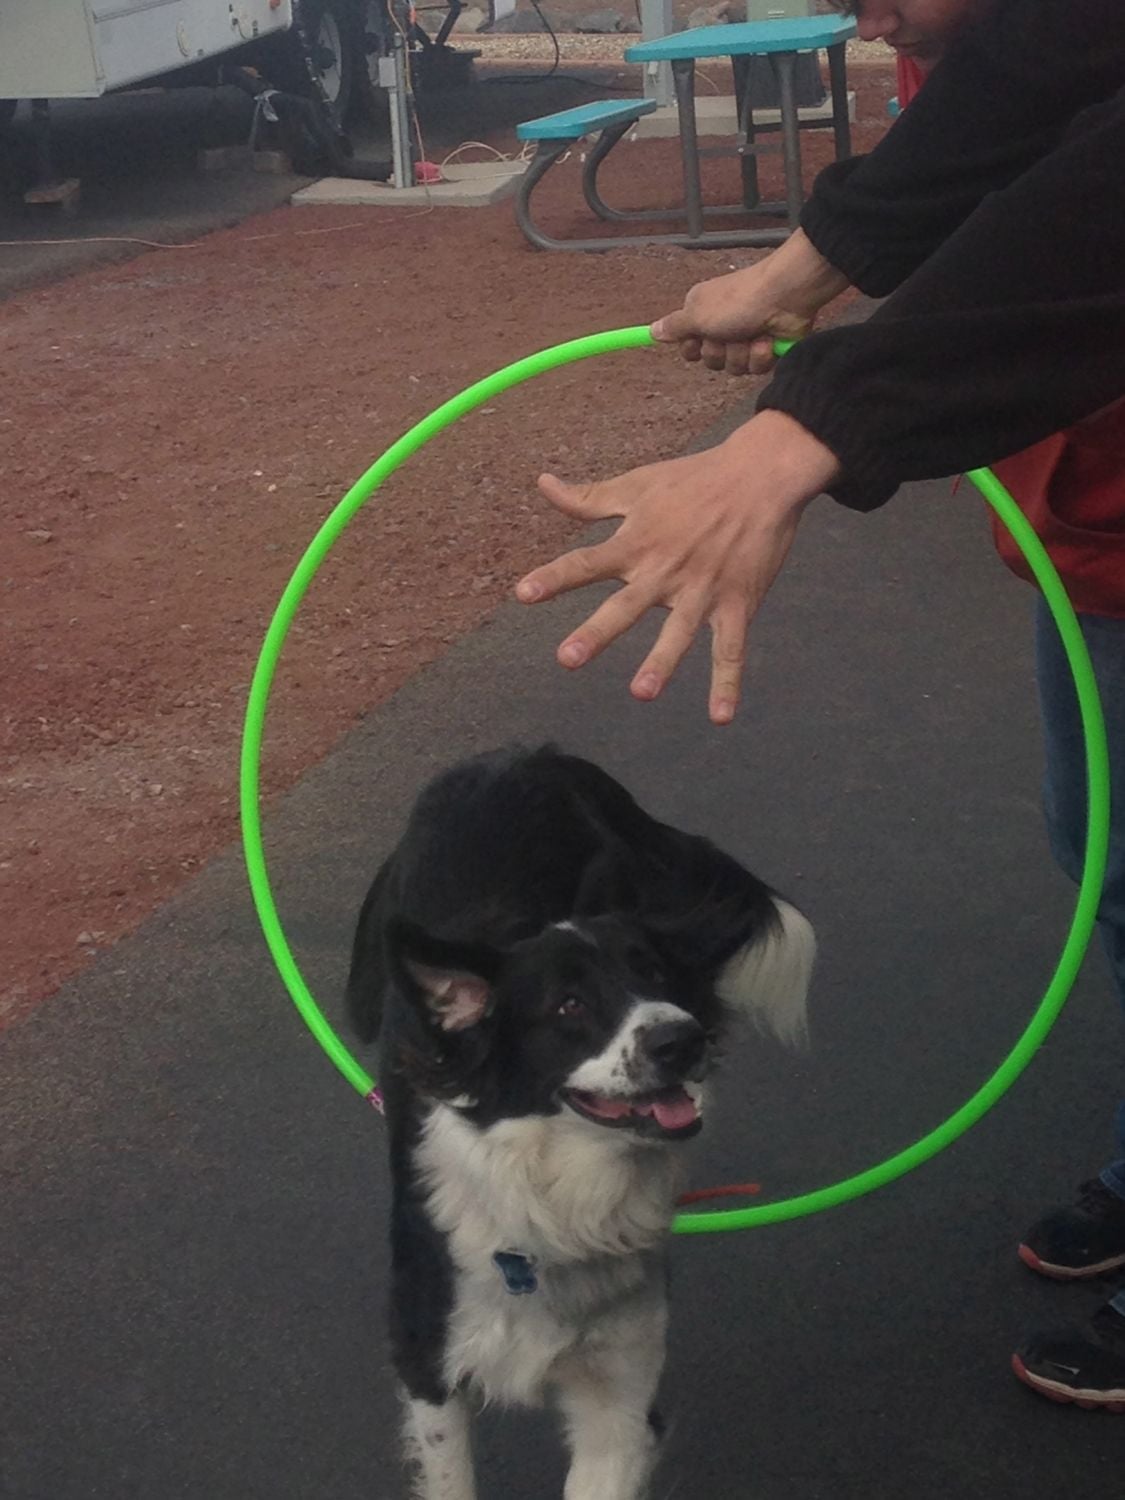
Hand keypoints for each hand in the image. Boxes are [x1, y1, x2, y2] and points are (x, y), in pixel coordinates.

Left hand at [516, 411, 840, 723]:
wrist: (762, 474)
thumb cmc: (695, 478)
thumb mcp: (637, 485)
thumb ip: (589, 498)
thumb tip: (543, 483)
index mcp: (637, 542)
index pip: (586, 563)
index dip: (554, 578)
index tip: (523, 593)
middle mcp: (665, 569)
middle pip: (625, 606)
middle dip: (596, 632)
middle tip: (568, 658)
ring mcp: (702, 590)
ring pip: (678, 632)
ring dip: (662, 662)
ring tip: (641, 692)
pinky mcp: (737, 603)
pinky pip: (731, 649)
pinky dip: (727, 682)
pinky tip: (721, 716)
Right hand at [652, 229, 849, 375]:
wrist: (786, 295)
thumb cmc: (738, 301)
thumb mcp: (697, 314)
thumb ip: (674, 327)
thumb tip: (651, 331)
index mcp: (701, 314)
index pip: (687, 347)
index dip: (692, 349)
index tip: (697, 340)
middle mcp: (721, 326)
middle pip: (710, 361)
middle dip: (721, 352)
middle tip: (730, 334)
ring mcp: (745, 338)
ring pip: (733, 368)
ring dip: (742, 354)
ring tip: (753, 334)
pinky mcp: (766, 349)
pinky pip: (755, 369)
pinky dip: (761, 356)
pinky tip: (768, 340)